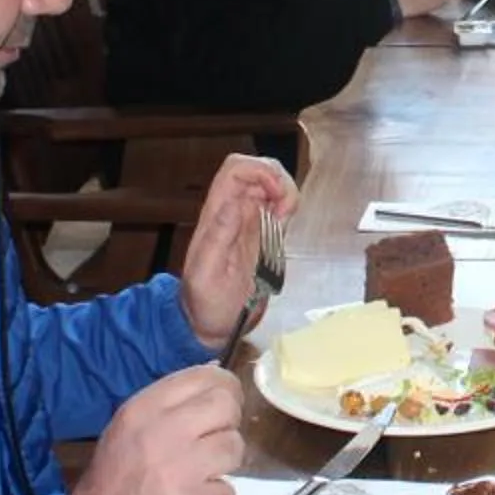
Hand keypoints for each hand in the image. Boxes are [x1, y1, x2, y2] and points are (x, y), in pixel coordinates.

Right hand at [67, 367, 247, 494]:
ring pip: (233, 446)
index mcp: (143, 409)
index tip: (224, 403)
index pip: (203, 377)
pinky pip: (228, 492)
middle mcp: (162, 434)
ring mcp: (180, 471)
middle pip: (226, 405)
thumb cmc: (114, 480)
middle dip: (228, 422)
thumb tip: (216, 382)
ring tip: (202, 475)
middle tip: (216, 440)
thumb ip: (169, 405)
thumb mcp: (129, 429)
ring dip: (224, 463)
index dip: (224, 387)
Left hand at [175, 155, 298, 346]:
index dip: (260, 171)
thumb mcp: (207, 274)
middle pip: (257, 169)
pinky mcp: (263, 233)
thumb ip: (219, 237)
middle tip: (286, 211)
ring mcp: (249, 220)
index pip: (236, 169)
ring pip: (271, 183)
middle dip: (279, 179)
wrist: (210, 324)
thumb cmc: (206, 303)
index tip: (276, 197)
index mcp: (216, 214)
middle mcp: (233, 211)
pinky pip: (278, 205)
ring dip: (286, 193)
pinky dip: (288, 208)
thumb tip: (235, 203)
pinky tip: (285, 228)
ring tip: (286, 220)